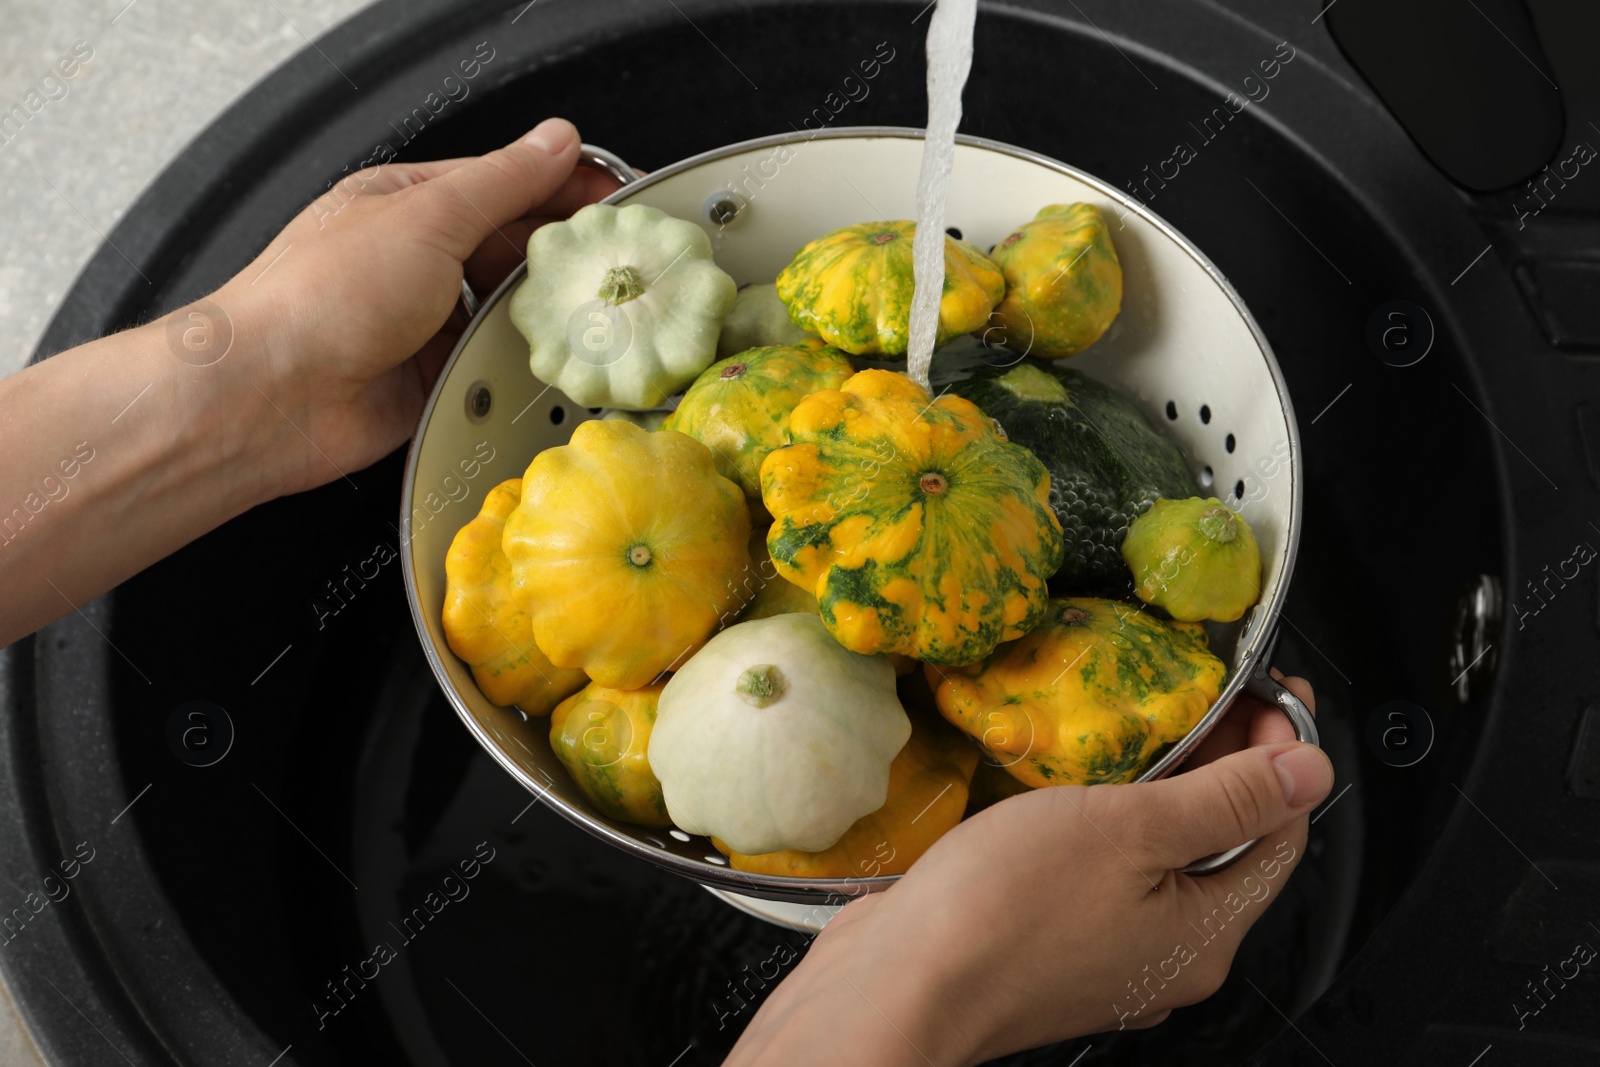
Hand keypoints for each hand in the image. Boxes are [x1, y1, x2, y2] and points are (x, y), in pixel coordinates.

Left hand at [0, 117, 620, 647]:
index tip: (617, 202)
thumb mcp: (427, 216)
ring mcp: (427, 323)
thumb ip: (502, 182)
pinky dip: (518, 369)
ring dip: (541, 317)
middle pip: (515, 249)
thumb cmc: (320, 297)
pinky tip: (539, 365)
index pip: (506, 183)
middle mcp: (418, 260)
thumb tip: (554, 142)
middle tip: (614, 266)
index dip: (564, 187)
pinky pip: (496, 370)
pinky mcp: (435, 380)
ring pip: (511, 313)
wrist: (273, 398)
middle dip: (563, 257)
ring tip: (580, 318)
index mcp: (409, 203)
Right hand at [725, 675, 1332, 1065]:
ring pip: (1155, 859)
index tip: (1268, 692)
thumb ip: (1225, 798)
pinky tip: (1068, 787)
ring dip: (1154, 790)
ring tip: (1131, 726)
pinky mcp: (1049, 945)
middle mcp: (1166, 957)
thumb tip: (1309, 771)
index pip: (1280, 832)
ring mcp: (1105, 955)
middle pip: (1220, 845)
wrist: (898, 986)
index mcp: (1206, 935)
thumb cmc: (1002, 915)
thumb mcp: (1129, 830)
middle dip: (1219, 764)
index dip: (1283, 755)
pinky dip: (1099, 825)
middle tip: (1198, 694)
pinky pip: (1098, 875)